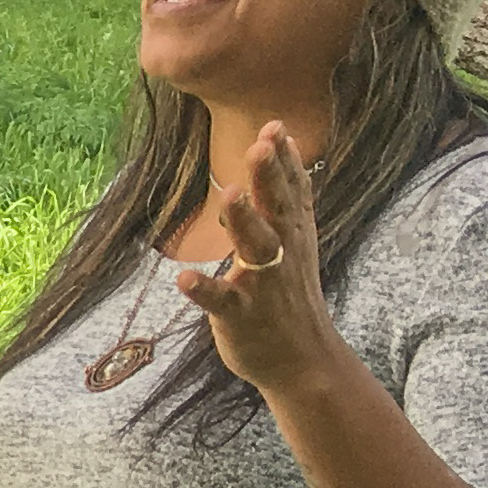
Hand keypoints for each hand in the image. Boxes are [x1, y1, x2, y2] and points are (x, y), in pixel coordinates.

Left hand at [178, 122, 343, 397]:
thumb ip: (288, 200)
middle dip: (269, 177)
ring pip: (254, 248)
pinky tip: (184, 279)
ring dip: (242, 220)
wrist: (304, 361)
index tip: (276, 126)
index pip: (292, 191)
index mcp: (293, 236)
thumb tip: (286, 152)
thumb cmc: (292, 296)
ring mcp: (262, 285)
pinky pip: (221, 301)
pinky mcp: (240, 316)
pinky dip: (203, 290)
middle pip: (276, 209)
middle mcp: (282, 255)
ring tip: (227, 193)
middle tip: (260, 144)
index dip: (285, 160)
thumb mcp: (297, 245)